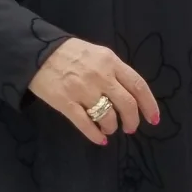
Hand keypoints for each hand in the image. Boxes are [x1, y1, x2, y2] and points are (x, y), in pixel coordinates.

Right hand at [28, 37, 159, 145]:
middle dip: (132, 121)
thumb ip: (113, 71)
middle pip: (126, 104)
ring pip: (107, 116)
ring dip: (112, 127)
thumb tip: (129, 95)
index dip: (149, 104)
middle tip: (130, 128)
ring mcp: (83, 90)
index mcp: (110, 62)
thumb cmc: (69, 53)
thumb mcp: (97, 53)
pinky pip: (85, 124)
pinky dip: (95, 135)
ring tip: (109, 128)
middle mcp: (100, 76)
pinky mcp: (65, 102)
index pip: (138, 85)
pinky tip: (99, 139)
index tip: (153, 119)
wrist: (37, 52)